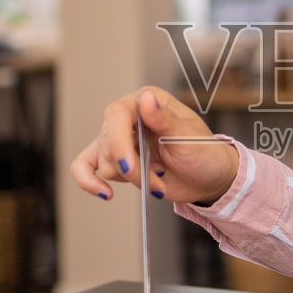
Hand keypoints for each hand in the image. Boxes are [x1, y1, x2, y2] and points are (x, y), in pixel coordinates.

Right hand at [69, 86, 239, 204]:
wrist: (208, 179)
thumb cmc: (204, 153)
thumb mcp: (189, 137)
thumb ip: (164, 119)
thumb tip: (145, 99)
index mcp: (147, 101)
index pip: (116, 115)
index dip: (119, 142)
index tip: (131, 167)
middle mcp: (129, 117)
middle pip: (108, 142)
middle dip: (133, 168)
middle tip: (159, 176)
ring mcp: (119, 140)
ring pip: (104, 162)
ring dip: (133, 179)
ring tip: (158, 179)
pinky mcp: (115, 162)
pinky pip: (85, 167)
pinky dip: (89, 181)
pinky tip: (105, 193)